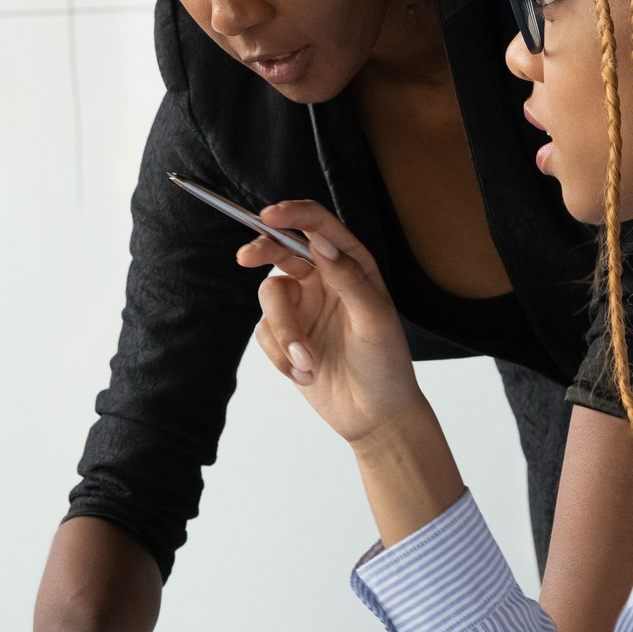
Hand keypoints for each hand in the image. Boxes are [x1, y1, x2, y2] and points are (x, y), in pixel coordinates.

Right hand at [241, 201, 422, 445]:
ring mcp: (302, 308)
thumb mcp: (374, 319)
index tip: (270, 215)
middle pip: (281, 249)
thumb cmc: (386, 364)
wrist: (375, 416)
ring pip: (269, 297)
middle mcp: (324, 280)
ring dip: (284, 333)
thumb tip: (319, 241)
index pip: (318, 227)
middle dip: (262, 251)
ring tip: (306, 362)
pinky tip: (306, 374)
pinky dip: (280, 356)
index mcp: (351, 266)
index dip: (293, 214)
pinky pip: (264, 333)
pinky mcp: (285, 336)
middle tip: (246, 258)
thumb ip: (348, 277)